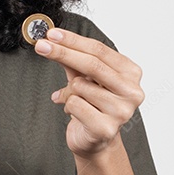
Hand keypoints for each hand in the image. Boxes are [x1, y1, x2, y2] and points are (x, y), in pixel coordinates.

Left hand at [34, 27, 144, 158]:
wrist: (95, 140)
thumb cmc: (92, 105)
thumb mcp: (84, 76)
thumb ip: (73, 59)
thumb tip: (52, 40)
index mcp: (131, 73)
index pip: (99, 50)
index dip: (73, 40)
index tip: (52, 34)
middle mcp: (132, 91)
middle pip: (92, 64)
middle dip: (63, 53)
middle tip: (41, 46)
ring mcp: (122, 111)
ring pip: (80, 86)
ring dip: (68, 91)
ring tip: (74, 100)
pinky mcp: (106, 128)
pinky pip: (74, 104)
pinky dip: (67, 105)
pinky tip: (74, 112)